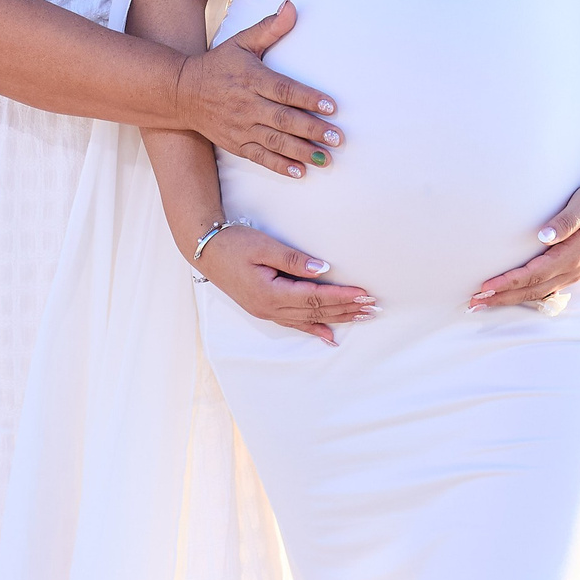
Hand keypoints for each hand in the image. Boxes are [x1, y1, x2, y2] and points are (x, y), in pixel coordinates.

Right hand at [175, 1, 341, 178]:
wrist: (182, 93)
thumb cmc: (218, 64)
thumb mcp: (241, 42)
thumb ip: (269, 28)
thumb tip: (291, 6)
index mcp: (252, 79)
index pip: (284, 90)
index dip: (308, 98)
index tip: (332, 106)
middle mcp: (247, 105)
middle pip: (283, 119)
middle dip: (312, 130)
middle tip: (337, 137)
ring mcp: (241, 127)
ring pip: (275, 142)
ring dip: (302, 151)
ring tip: (326, 158)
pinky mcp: (236, 144)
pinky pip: (260, 158)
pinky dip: (280, 167)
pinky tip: (300, 173)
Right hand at [196, 224, 374, 344]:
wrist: (205, 250)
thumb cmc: (234, 244)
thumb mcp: (264, 246)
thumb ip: (295, 260)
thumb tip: (324, 269)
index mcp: (271, 293)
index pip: (315, 297)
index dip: (341, 297)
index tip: (364, 294)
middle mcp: (270, 309)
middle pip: (316, 312)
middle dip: (346, 310)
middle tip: (374, 308)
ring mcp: (266, 312)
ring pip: (309, 320)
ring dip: (337, 319)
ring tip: (362, 317)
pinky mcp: (265, 309)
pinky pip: (294, 324)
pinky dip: (314, 330)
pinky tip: (329, 336)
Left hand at [468, 178, 579, 311]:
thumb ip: (564, 222)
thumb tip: (542, 236)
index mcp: (573, 256)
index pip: (534, 274)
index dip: (509, 282)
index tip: (486, 286)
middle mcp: (572, 270)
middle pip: (532, 290)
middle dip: (502, 297)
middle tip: (474, 303)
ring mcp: (573, 273)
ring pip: (537, 293)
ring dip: (510, 299)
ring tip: (484, 303)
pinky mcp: (572, 271)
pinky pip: (545, 289)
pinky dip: (525, 295)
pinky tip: (510, 296)